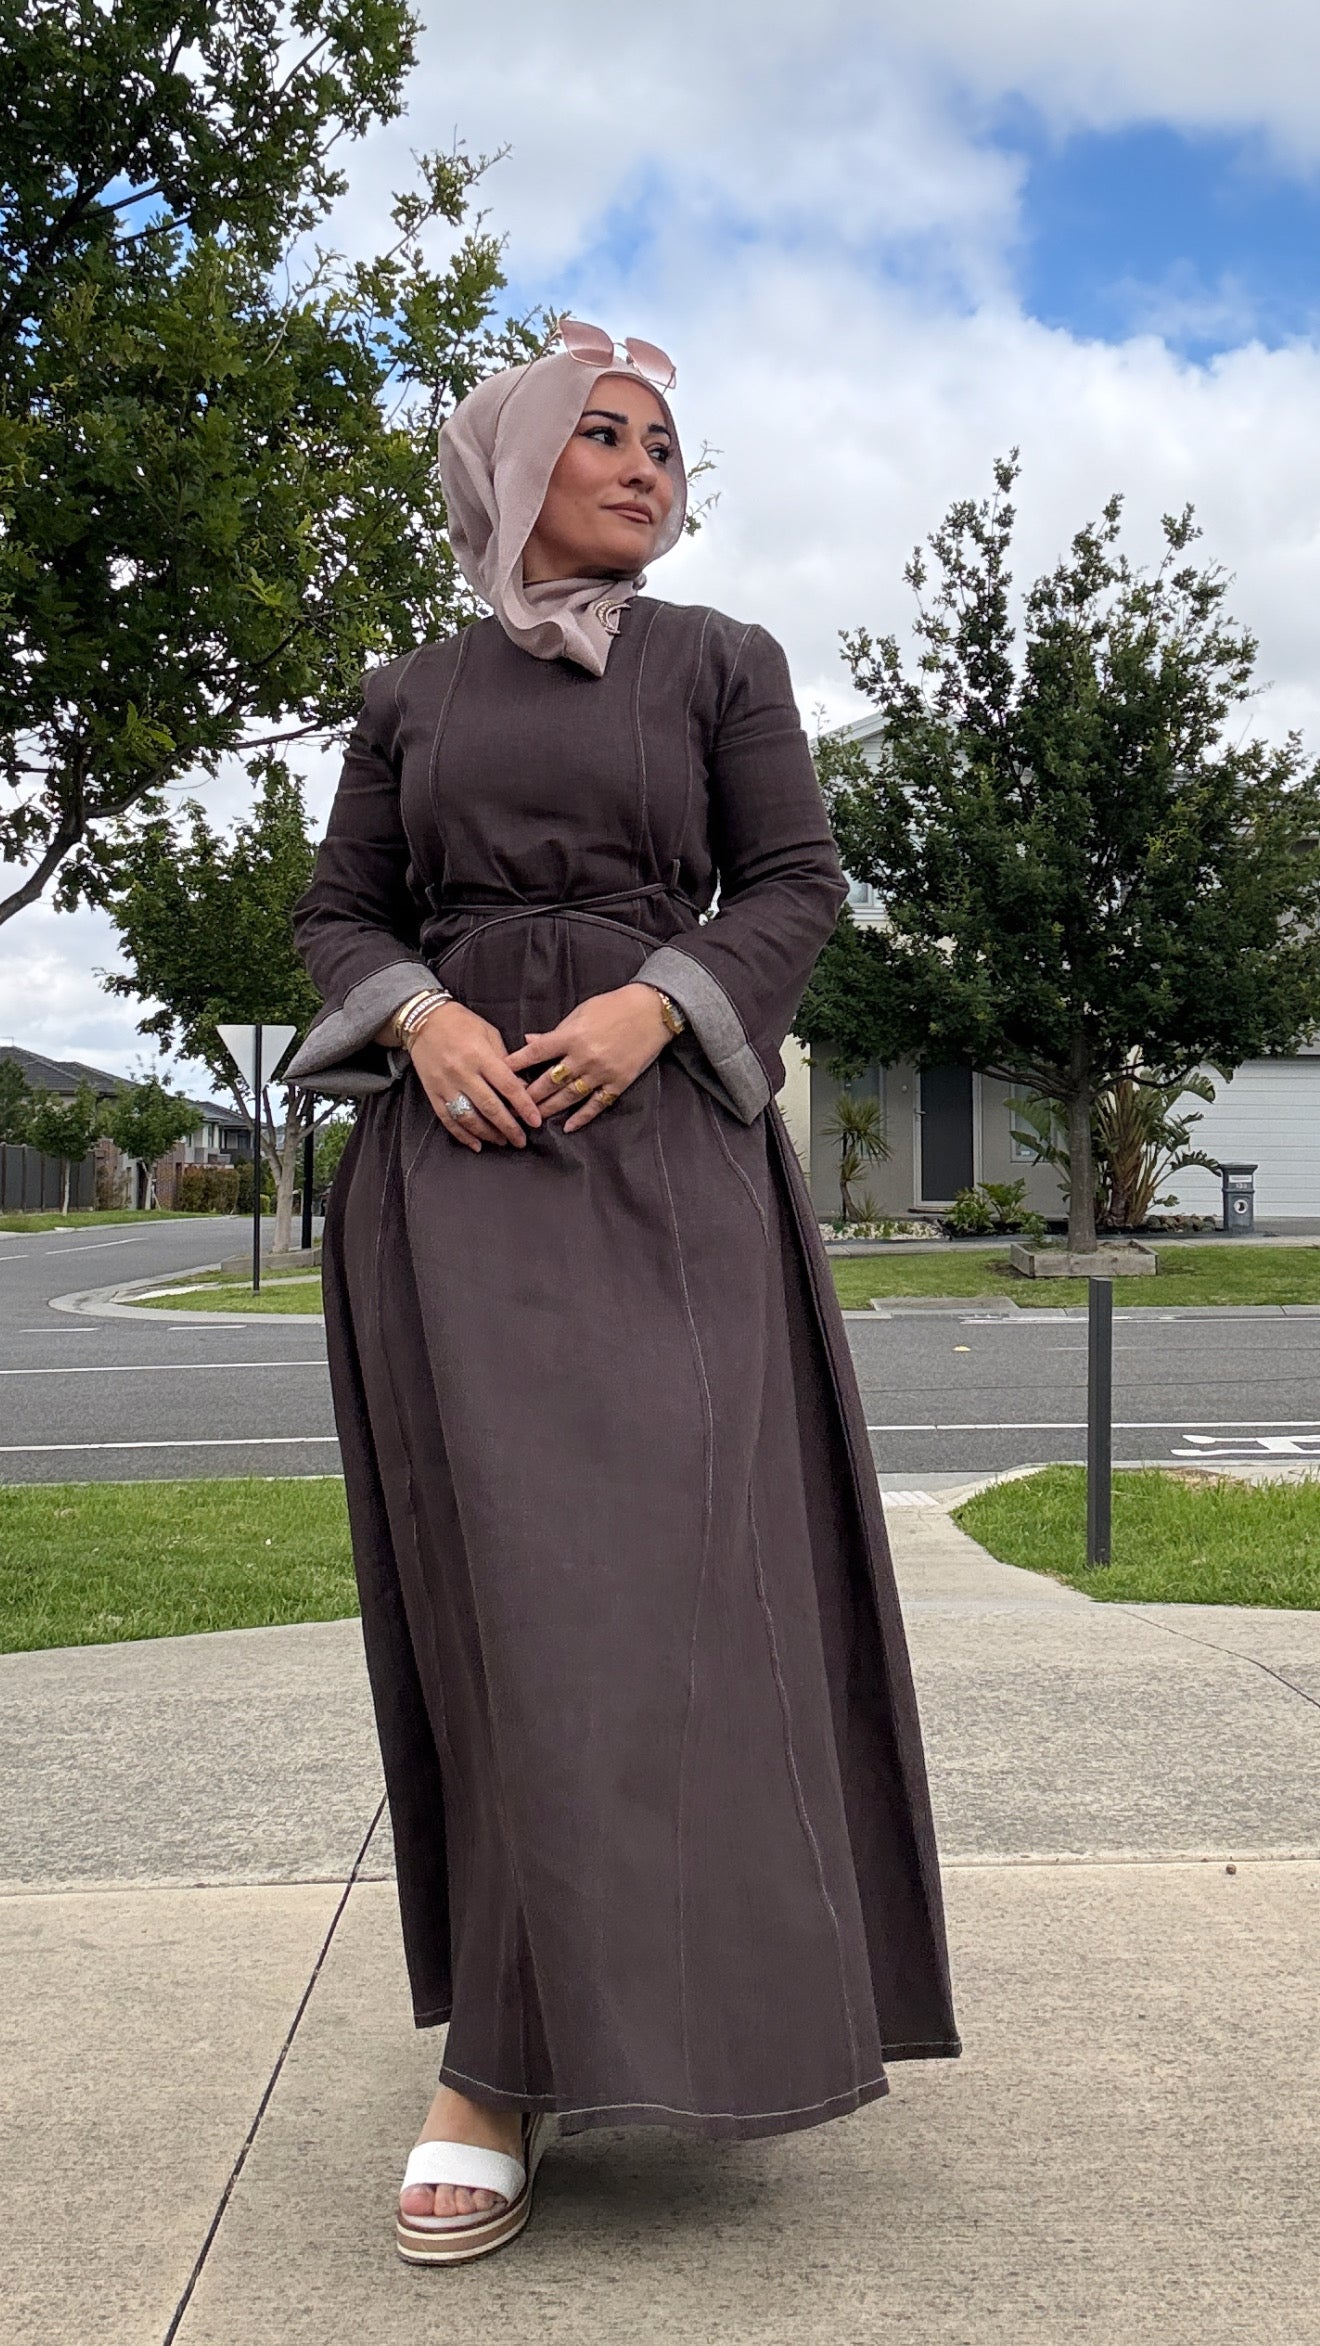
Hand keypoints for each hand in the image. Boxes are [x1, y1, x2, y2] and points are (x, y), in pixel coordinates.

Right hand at [405, 1002, 543, 1152]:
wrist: (423, 1020)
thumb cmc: (461, 1023)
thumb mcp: (489, 1033)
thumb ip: (505, 1060)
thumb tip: (521, 1087)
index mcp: (480, 1056)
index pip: (507, 1086)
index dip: (523, 1106)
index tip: (535, 1122)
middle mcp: (463, 1072)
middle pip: (490, 1107)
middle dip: (508, 1128)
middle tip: (521, 1141)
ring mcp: (446, 1085)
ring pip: (469, 1117)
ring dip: (488, 1134)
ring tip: (502, 1141)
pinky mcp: (432, 1092)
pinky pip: (448, 1119)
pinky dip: (462, 1135)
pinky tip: (476, 1144)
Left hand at [507, 983, 671, 1131]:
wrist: (652, 1011)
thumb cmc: (614, 1006)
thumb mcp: (581, 1012)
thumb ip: (555, 1032)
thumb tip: (530, 1041)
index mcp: (571, 1036)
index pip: (536, 1054)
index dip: (516, 1065)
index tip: (499, 1075)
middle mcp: (583, 1057)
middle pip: (549, 1081)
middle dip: (529, 1095)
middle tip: (512, 1107)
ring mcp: (601, 1072)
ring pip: (568, 1097)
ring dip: (549, 1109)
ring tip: (534, 1118)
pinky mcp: (618, 1083)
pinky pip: (596, 1104)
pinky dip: (581, 1117)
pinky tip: (568, 1127)